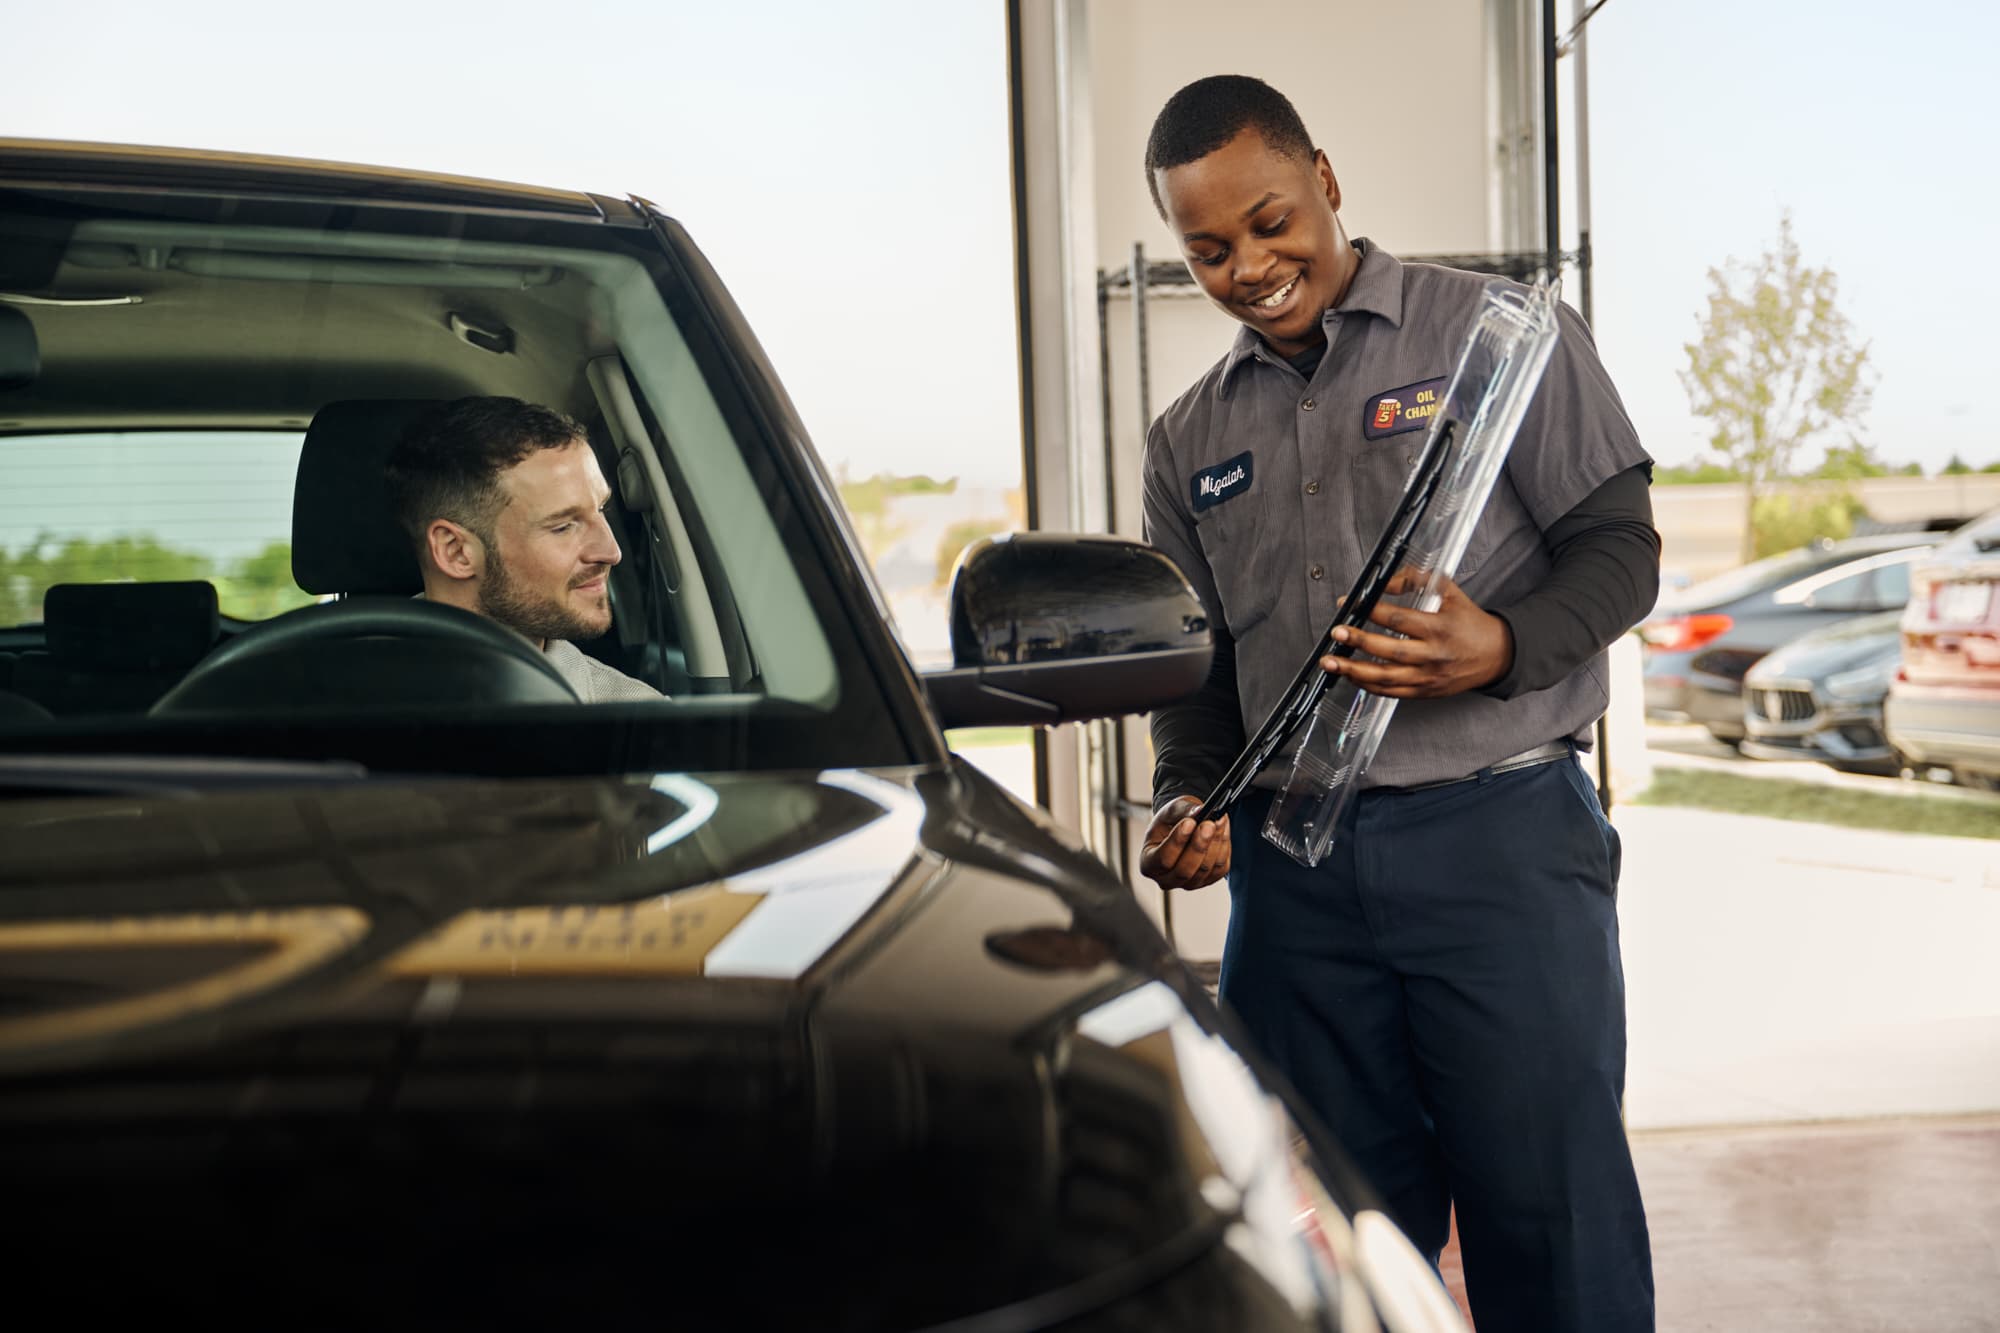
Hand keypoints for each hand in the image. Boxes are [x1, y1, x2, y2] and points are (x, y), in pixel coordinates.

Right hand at [1140, 795, 1231, 891]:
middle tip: (1210, 823)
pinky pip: (1219, 869)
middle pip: (1185, 870)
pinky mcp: (1207, 881)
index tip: (1189, 823)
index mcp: (1148, 863)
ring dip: (1215, 843)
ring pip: (1205, 869)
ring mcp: (1187, 884)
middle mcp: (1166, 879)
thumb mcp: (1172, 809)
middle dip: (1199, 845)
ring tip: (1219, 820)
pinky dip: (1224, 848)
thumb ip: (1183, 810)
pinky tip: (1222, 830)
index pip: (1163, 859)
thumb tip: (1199, 812)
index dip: (1177, 842)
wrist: (1183, 827)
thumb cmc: (1172, 820)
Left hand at [1321, 571, 1512, 698]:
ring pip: (1387, 678)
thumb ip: (1416, 580)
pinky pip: (1392, 692)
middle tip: (1337, 633)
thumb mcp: (1450, 592)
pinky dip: (1368, 686)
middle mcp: (1434, 656)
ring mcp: (1429, 678)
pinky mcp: (1425, 692)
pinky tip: (1351, 677)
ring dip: (1355, 671)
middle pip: (1390, 651)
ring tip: (1331, 663)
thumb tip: (1383, 583)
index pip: (1399, 619)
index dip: (1371, 611)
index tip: (1349, 604)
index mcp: (1440, 628)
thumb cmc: (1471, 623)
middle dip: (1359, 642)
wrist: (1496, 655)